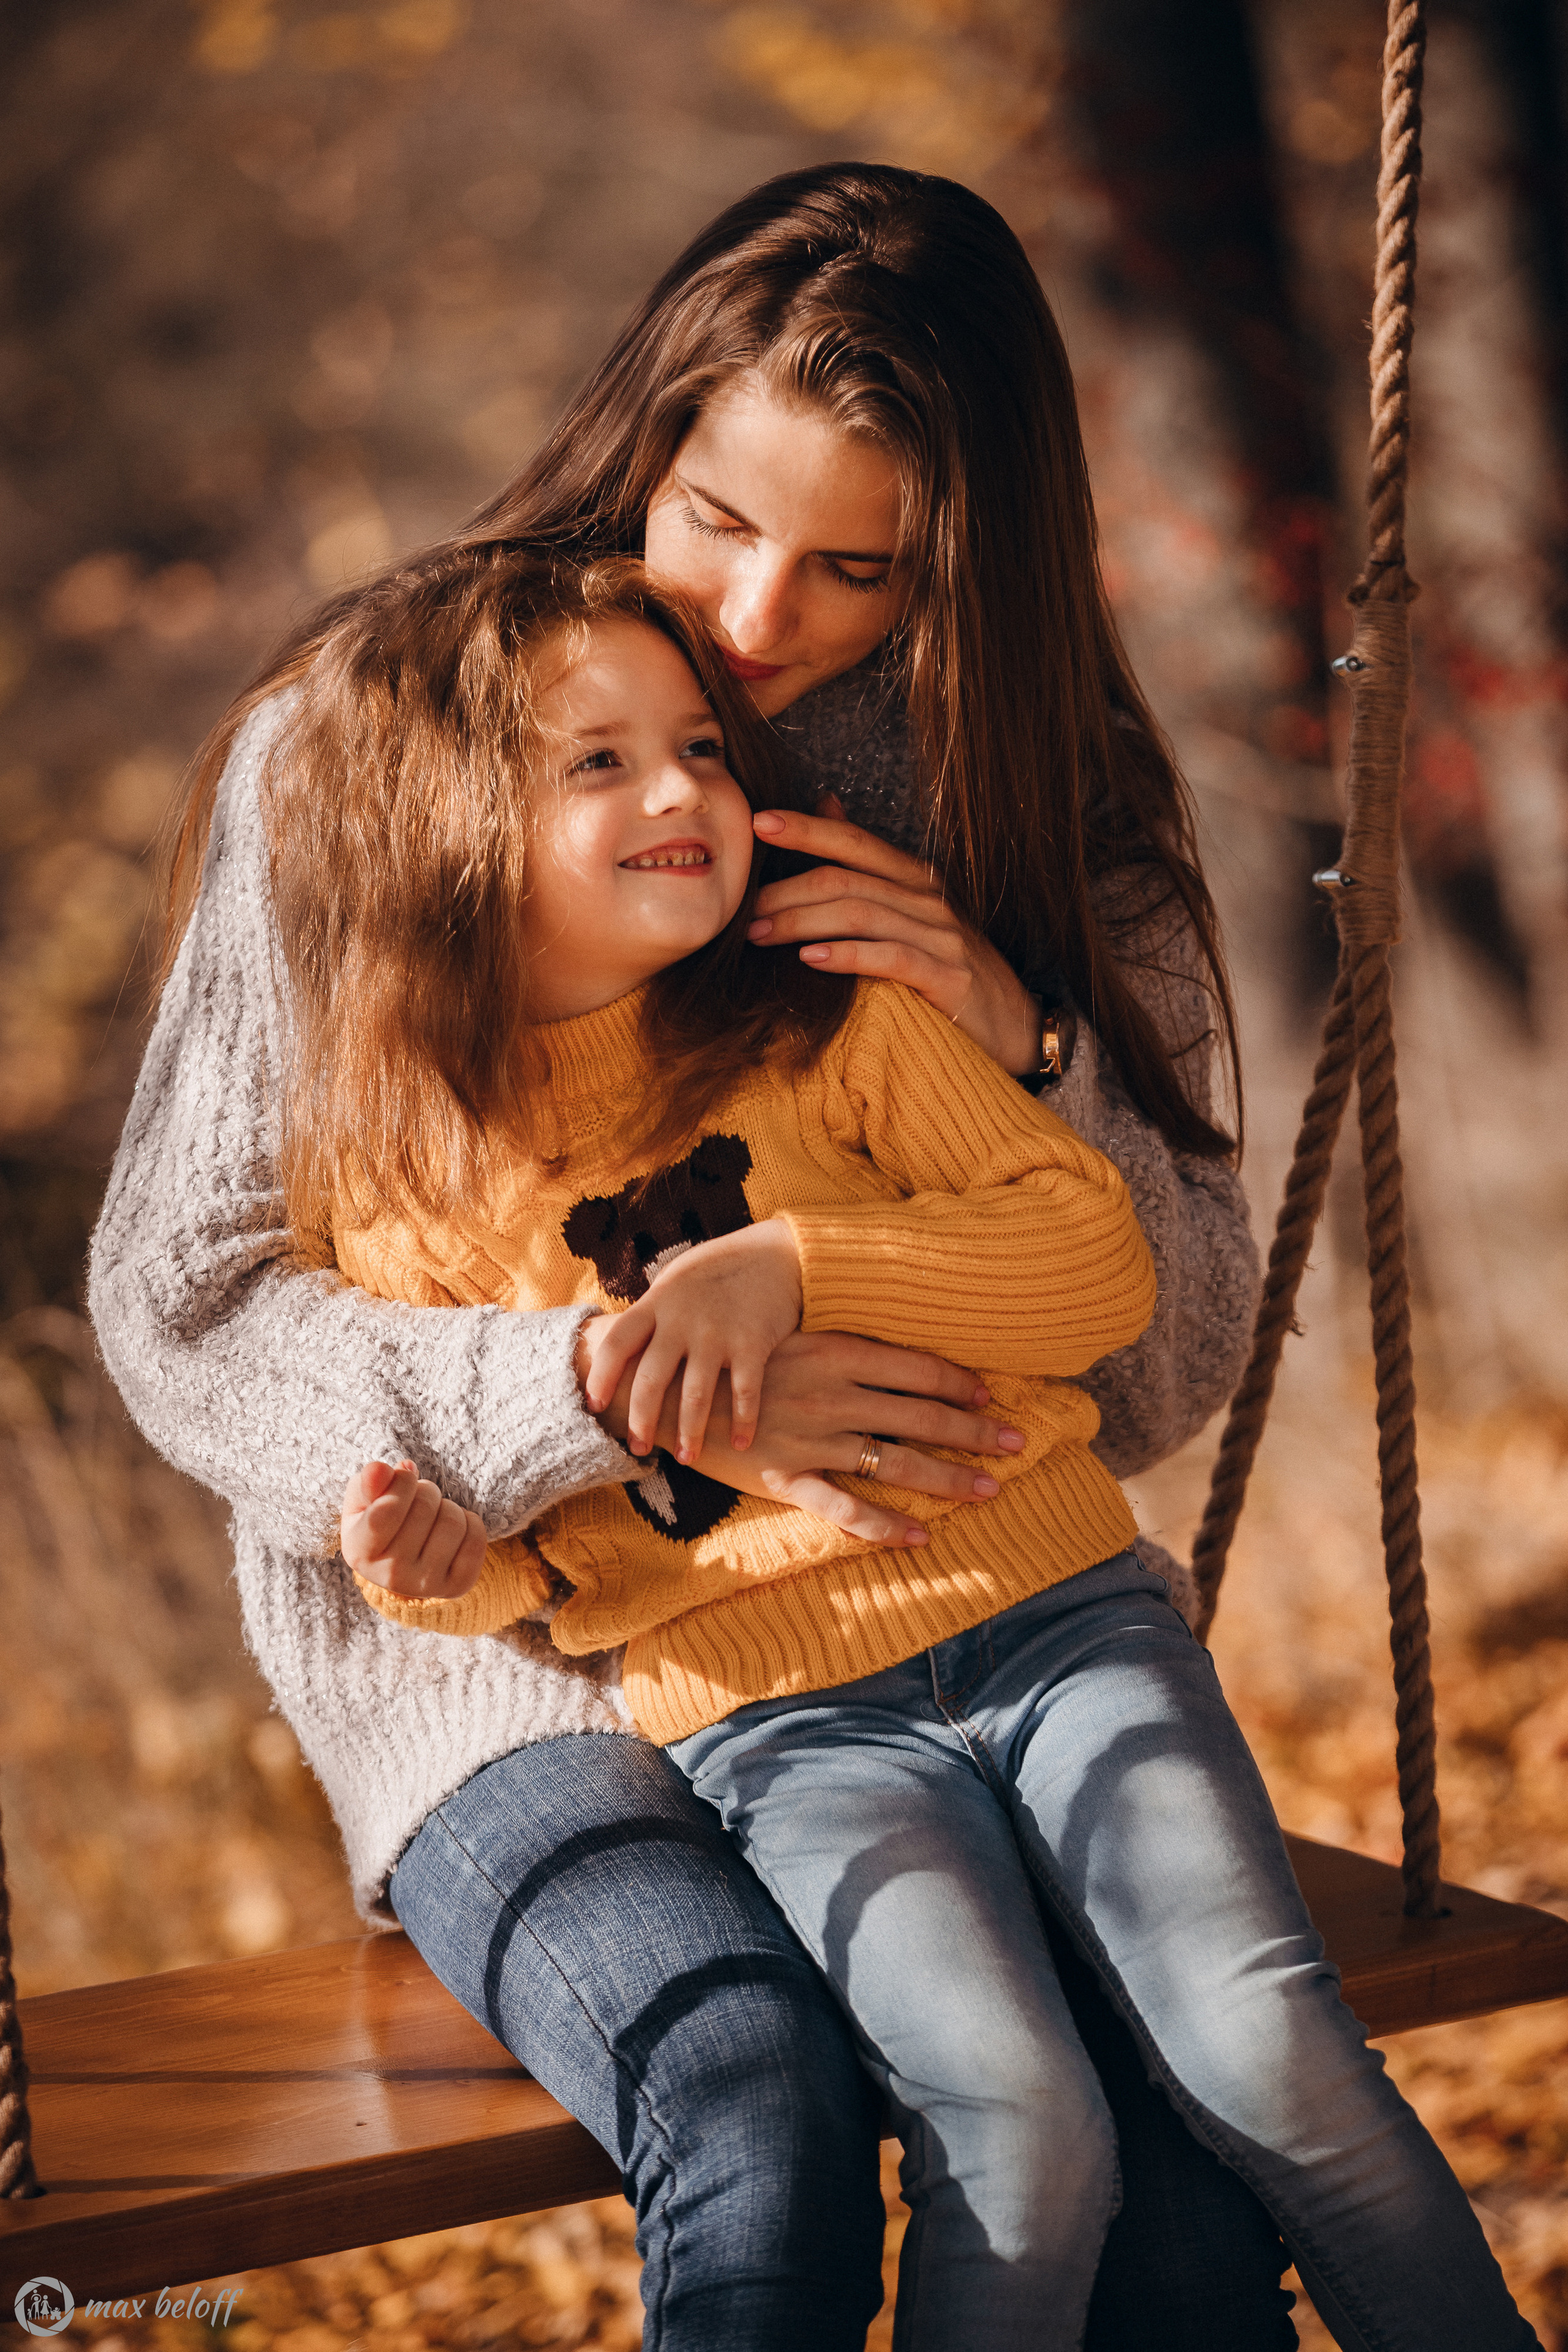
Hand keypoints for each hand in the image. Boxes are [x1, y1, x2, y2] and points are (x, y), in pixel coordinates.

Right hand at [340, 1458, 487, 1598]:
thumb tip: (381, 1470)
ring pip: (453, 1521)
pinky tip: (450, 1530)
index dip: (402, 1483)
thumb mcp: (363, 1500)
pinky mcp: (457, 1586)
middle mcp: (391, 1576)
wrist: (401, 1562)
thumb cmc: (379, 1520)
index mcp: (360, 1552)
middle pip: (425, 1507)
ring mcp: (425, 1585)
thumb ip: (368, 1482)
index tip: (404, 1477)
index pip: (387, 1510)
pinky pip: (476, 1538)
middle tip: (418, 1500)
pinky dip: (469, 1522)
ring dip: (447, 1506)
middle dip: (426, 1491)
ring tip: (433, 1516)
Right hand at [579, 1324, 1024, 1547]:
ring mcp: (812, 1440)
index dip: (958, 1381)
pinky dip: (887, 1526)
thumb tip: (886, 1340)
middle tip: (1019, 1442)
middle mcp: (831, 1395)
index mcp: (832, 1352)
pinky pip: (847, 1509)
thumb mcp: (786, 1336)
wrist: (663, 1390)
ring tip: (992, 1489)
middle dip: (975, 1430)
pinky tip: (921, 1537)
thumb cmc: (730, 1360)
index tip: (992, 1393)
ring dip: (949, 1478)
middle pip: (920, 1414)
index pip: (914, 1367)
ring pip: (896, 1462)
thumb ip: (836, 1343)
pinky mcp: (787, 1479)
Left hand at [583, 1221, 801, 1459]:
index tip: (593, 1406)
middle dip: (641, 1420)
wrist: (776, 1252)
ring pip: (695, 1394)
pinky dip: (743, 1421)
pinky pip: (745, 1391)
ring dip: (689, 1432)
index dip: (600, 1377)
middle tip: (638, 1448)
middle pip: (650, 1379)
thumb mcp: (675, 1281)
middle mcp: (682, 1320)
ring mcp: (718, 1332)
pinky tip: (740, 1443)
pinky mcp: (753, 1342)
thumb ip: (651, 1314)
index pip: (617, 1344)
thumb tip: (621, 1347)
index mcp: (657, 1304)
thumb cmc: (718, 1271)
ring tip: (686, 1458)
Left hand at [750, 799, 1041, 1073]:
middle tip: (741, 909)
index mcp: (915, 879)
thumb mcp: (911, 912)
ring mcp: (941, 936)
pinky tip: (807, 961)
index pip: (853, 843)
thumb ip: (867, 865)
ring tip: (757, 935)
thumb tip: (826, 804)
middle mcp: (928, 899)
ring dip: (800, 923)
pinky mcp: (948, 977)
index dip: (807, 829)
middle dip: (786, 890)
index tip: (758, 823)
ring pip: (858, 914)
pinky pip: (888, 958)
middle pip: (845, 879)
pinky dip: (844, 956)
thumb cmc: (948, 970)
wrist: (1015, 1026)